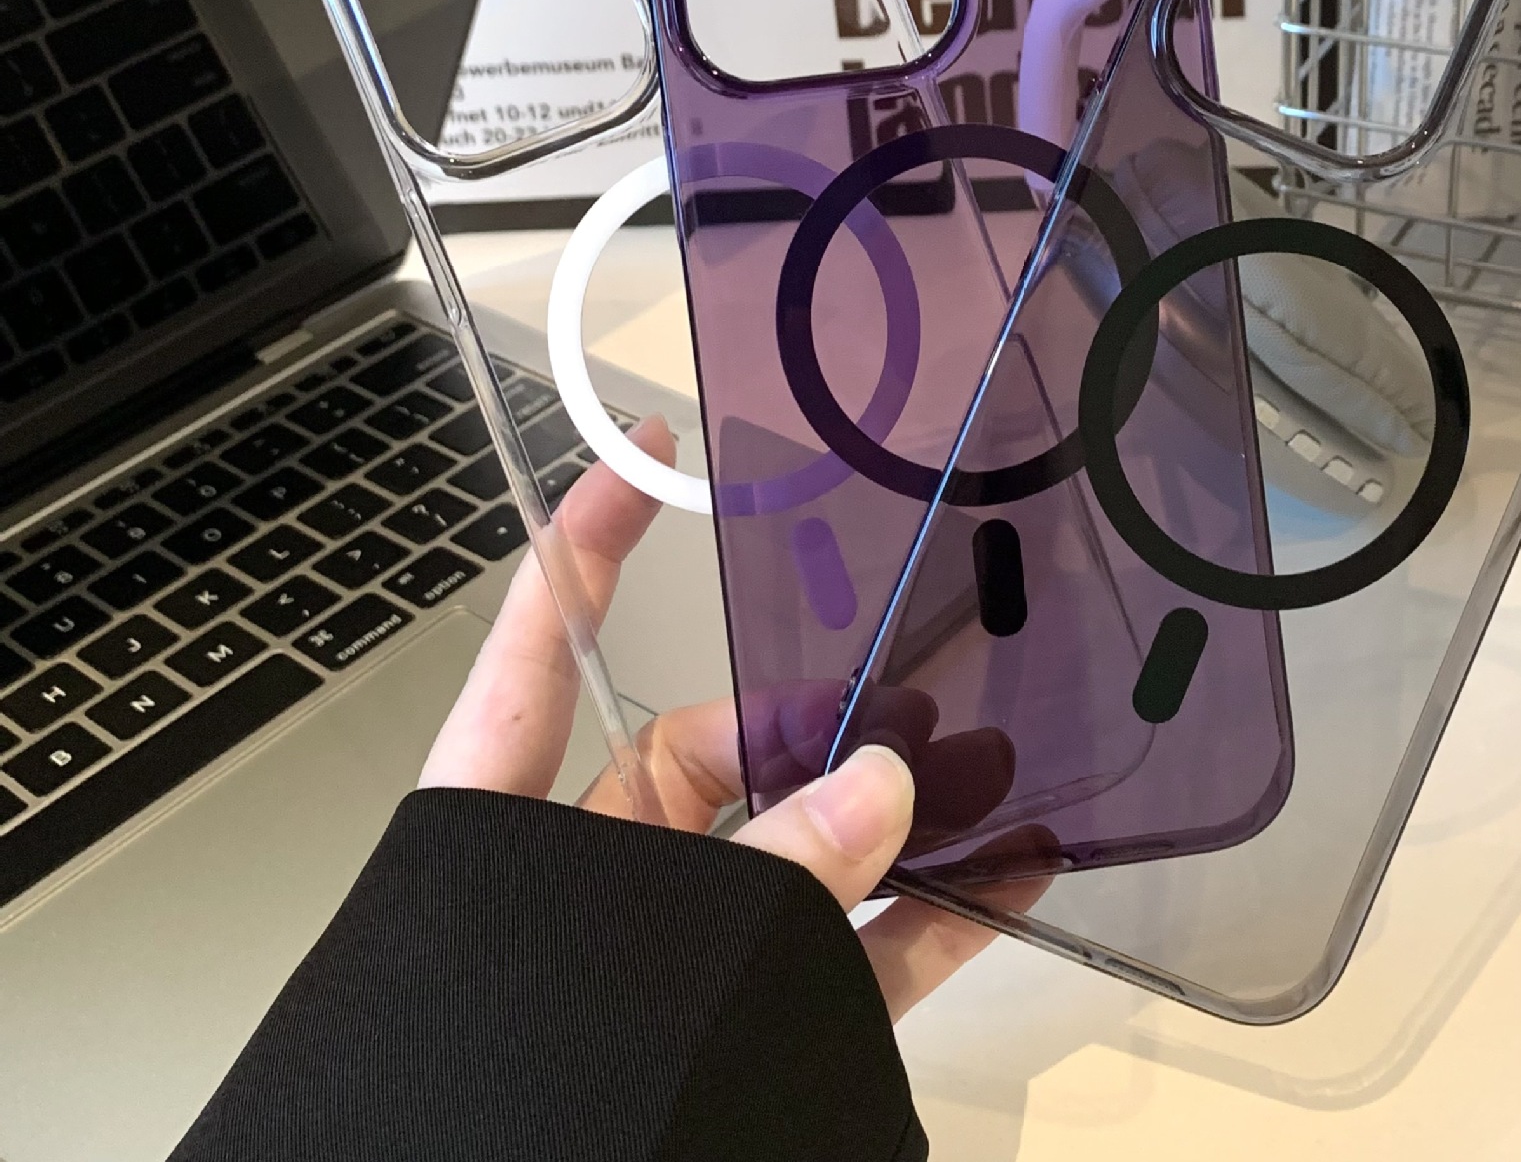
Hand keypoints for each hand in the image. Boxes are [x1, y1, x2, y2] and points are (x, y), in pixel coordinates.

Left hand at [418, 416, 1026, 1018]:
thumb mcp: (624, 966)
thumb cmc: (486, 1110)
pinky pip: (843, 950)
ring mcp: (666, 957)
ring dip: (893, 818)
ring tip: (992, 774)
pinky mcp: (738, 1027)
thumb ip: (764, 877)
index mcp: (503, 836)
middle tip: (914, 702)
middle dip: (815, 723)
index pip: (538, 651)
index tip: (643, 454)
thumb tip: (883, 788)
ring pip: (793, 854)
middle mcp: (584, 881)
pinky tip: (1004, 885)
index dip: (585, 544)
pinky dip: (923, 920)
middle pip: (704, 755)